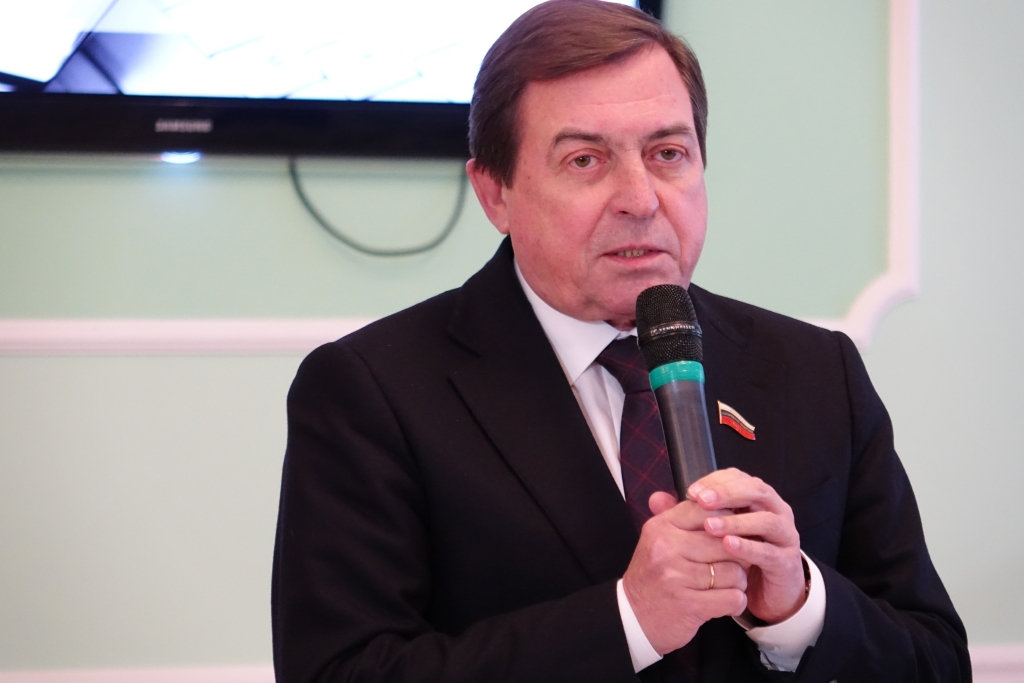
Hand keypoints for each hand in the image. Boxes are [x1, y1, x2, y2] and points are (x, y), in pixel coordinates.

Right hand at [622, 492, 747, 654]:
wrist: (633, 617)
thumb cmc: (653, 575)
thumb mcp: (658, 539)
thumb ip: (682, 516)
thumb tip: (712, 495)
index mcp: (661, 527)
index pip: (708, 512)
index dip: (729, 523)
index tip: (732, 535)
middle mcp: (667, 548)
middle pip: (727, 544)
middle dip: (738, 557)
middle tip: (734, 565)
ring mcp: (676, 577)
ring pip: (734, 572)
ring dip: (737, 582)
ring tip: (726, 586)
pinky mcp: (688, 605)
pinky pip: (733, 598)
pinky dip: (736, 602)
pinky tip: (726, 602)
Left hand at [688, 468, 805, 624]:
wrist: (765, 591)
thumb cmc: (736, 554)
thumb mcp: (710, 532)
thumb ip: (685, 515)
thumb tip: (655, 499)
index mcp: (755, 496)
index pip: (738, 477)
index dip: (715, 481)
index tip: (692, 490)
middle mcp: (774, 509)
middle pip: (755, 490)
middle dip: (727, 494)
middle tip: (701, 500)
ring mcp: (784, 534)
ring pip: (766, 519)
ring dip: (737, 521)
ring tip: (710, 526)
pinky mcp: (786, 561)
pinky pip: (769, 551)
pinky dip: (749, 547)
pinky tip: (728, 547)